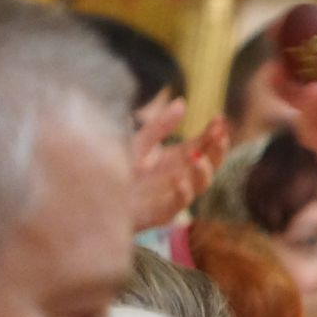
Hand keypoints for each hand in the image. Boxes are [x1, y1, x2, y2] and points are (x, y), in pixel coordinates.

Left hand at [130, 100, 229, 230]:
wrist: (97, 198)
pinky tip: (179, 180)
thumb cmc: (118, 169)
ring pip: (201, 185)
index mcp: (178, 158)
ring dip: (203, 172)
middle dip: (217, 150)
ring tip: (197, 157)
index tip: (219, 119)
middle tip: (219, 137)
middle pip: (210, 164)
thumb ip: (161, 126)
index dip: (214, 132)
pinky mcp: (162, 213)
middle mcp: (182, 175)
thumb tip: (182, 102)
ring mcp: (174, 195)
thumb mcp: (139, 142)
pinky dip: (183, 193)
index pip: (204, 144)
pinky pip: (178, 204)